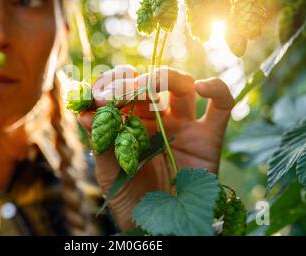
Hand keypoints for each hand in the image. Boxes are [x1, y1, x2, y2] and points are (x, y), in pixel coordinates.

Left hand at [78, 65, 233, 230]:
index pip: (122, 91)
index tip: (100, 95)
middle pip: (151, 83)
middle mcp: (157, 120)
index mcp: (131, 124)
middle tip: (122, 93)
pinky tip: (201, 87)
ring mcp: (184, 126)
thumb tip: (84, 114)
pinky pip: (222, 105)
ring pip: (182, 86)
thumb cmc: (132, 200)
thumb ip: (102, 143)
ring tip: (147, 87)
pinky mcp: (209, 137)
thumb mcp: (111, 174)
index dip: (112, 85)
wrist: (161, 227)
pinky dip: (217, 90)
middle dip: (135, 82)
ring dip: (165, 77)